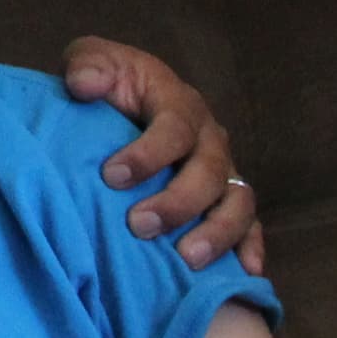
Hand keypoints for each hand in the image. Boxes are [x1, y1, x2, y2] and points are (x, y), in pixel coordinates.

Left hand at [63, 35, 262, 272]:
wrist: (121, 103)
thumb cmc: (106, 86)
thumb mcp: (91, 63)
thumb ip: (88, 66)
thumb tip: (84, 85)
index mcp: (178, 101)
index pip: (174, 128)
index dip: (147, 154)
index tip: (111, 177)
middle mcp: (209, 137)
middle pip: (210, 171)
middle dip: (178, 202)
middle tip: (139, 226)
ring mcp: (224, 171)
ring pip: (237, 202)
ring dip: (217, 233)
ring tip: (186, 259)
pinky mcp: (228, 200)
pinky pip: (251, 225)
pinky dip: (251, 248)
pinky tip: (245, 274)